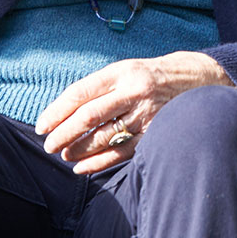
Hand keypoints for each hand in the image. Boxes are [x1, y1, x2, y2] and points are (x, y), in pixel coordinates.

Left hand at [34, 51, 232, 174]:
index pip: (80, 93)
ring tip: (65, 154)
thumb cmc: (147, 77)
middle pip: (89, 116)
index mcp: (120, 72)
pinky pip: (121, 152)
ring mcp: (146, 113)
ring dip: (78, 149)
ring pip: (103, 136)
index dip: (57, 111)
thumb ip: (96, 88)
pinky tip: (82, 167)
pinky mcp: (154, 133)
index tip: (42, 125)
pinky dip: (98, 162)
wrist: (194, 79)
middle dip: (63, 134)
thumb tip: (60, 113)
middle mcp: (133, 91)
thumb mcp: (123, 70)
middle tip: (49, 145)